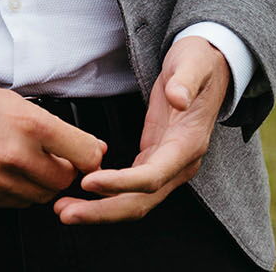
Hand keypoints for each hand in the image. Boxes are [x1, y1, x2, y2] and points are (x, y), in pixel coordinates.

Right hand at [0, 75, 106, 207]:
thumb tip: (91, 149)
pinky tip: (6, 169)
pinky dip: (19, 190)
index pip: (84, 154)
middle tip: (52, 154)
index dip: (91, 155)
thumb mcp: (17, 101)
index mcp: (29, 124)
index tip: (90, 154)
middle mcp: (16, 156)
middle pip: (64, 180)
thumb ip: (56, 128)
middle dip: (64, 169)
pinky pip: (16, 203)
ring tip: (25, 159)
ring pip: (41, 196)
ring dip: (41, 182)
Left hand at [54, 36, 228, 224]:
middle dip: (103, 210)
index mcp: (188, 144)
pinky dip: (108, 193)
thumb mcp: (193, 63)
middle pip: (140, 201)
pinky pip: (131, 186)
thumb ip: (185, 80)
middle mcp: (179, 163)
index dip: (121, 184)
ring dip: (101, 208)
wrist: (210, 64)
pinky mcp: (155, 158)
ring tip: (66, 209)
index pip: (153, 176)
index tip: (90, 181)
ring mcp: (167, 164)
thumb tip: (177, 97)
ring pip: (134, 200)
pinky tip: (84, 192)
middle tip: (66, 212)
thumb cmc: (200, 63)